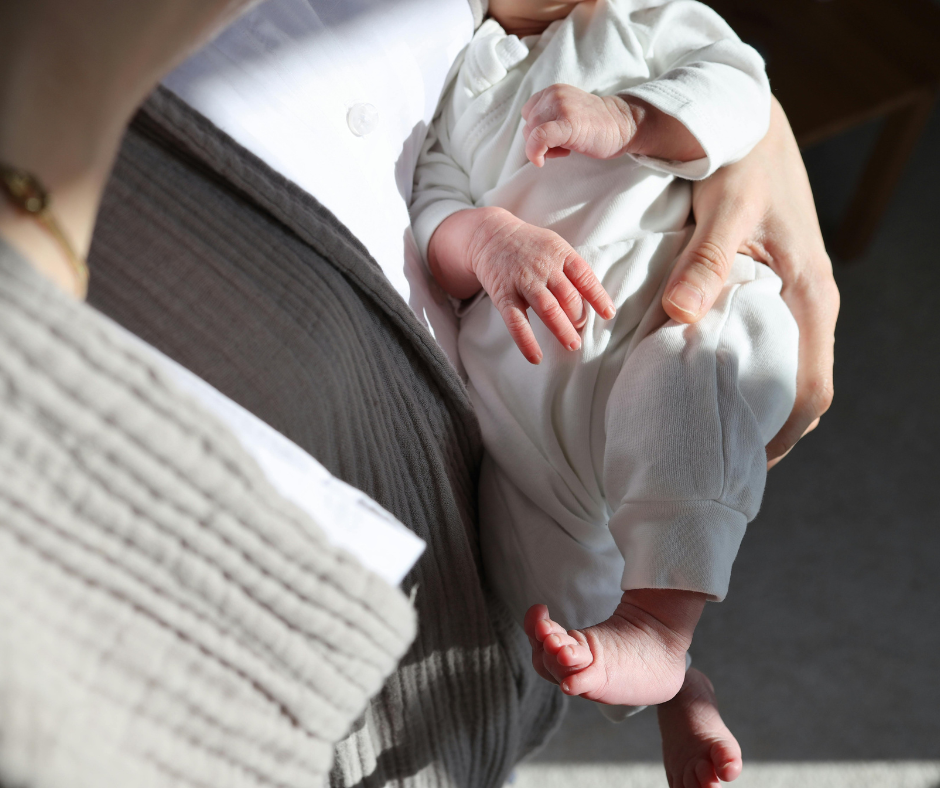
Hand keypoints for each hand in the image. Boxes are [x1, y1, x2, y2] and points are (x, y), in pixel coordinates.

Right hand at [427, 207, 614, 363]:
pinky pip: (516, 322)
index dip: (598, 296)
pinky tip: (536, 357)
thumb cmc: (529, 245)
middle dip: (578, 316)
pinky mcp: (504, 295)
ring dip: (562, 330)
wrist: (490, 235)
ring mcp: (523, 281)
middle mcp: (543, 267)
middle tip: (581, 329)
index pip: (584, 276)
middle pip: (568, 296)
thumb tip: (590, 301)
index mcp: (560, 253)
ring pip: (547, 309)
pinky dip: (526, 341)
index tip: (609, 314)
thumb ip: (571, 270)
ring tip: (573, 345)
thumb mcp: (554, 246)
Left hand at [522, 84, 634, 166]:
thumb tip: (530, 138)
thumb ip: (546, 118)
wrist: (622, 124)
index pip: (528, 114)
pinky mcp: (567, 123)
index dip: (536, 132)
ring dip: (544, 148)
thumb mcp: (565, 112)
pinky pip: (539, 137)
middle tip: (563, 146)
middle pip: (528, 126)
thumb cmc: (595, 125)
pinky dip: (534, 151)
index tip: (554, 139)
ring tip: (566, 147)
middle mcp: (554, 95)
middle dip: (540, 142)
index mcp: (552, 91)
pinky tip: (541, 161)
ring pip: (531, 133)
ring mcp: (561, 107)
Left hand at [661, 97, 838, 466]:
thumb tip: (682, 317)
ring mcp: (795, 293)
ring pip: (787, 365)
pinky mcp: (776, 283)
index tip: (746, 463)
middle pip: (801, 385)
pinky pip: (772, 341)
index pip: (811, 385)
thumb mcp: (725, 209)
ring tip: (715, 429)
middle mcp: (810, 300)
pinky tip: (714, 378)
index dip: (784, 433)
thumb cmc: (740, 162)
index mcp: (809, 293)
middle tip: (721, 457)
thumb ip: (706, 262)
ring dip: (758, 400)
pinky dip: (750, 369)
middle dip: (769, 427)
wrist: (751, 121)